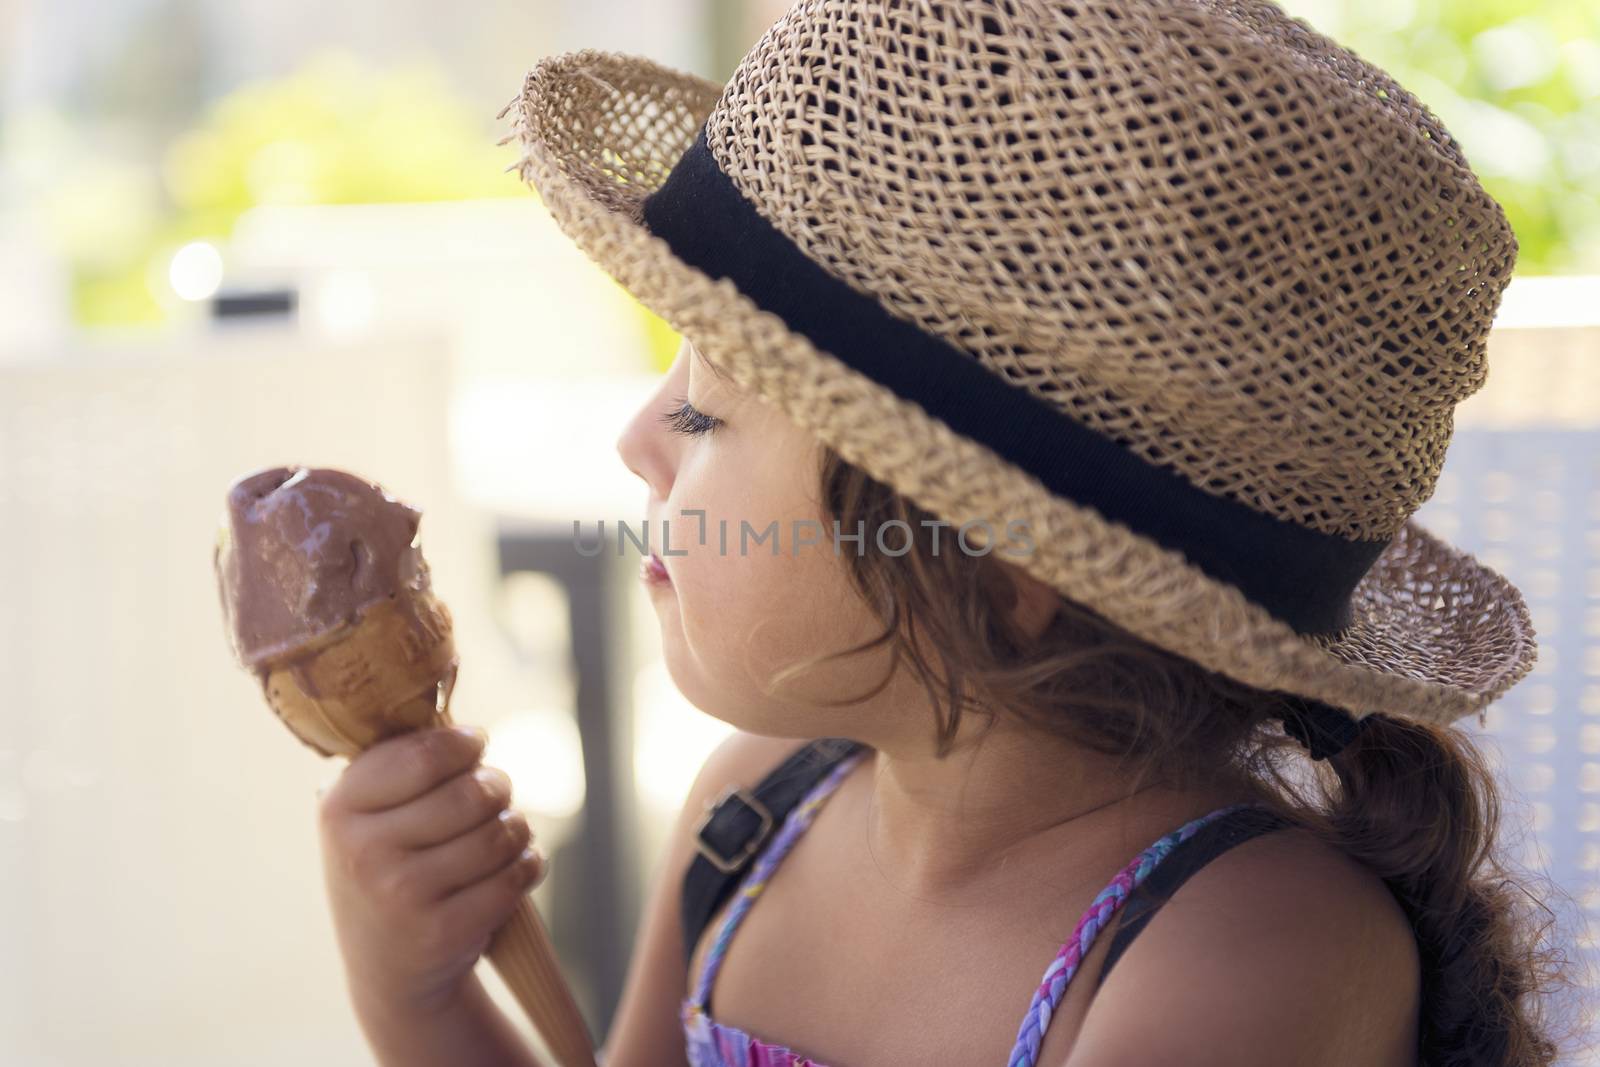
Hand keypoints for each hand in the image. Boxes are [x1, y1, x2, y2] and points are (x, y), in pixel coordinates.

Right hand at [316, 725, 548, 1013]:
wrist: (389, 971)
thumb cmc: (391, 869)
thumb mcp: (370, 818)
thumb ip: (404, 765)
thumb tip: (460, 720)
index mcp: (340, 809)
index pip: (423, 754)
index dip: (464, 744)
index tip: (475, 745)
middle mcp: (363, 851)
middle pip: (472, 791)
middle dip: (497, 786)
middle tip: (495, 793)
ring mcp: (402, 894)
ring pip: (500, 831)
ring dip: (516, 827)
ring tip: (504, 833)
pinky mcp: (443, 931)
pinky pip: (516, 874)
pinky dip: (528, 863)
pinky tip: (515, 867)